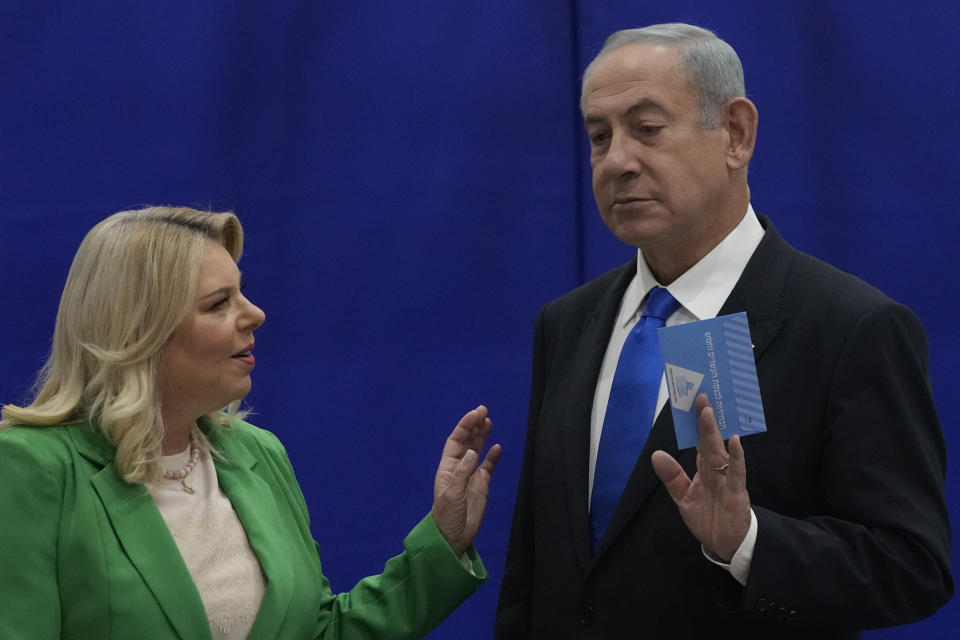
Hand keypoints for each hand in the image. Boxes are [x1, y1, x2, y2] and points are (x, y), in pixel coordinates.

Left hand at [432, 405, 501, 555]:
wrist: (453, 537)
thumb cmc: (447, 516)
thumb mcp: (452, 494)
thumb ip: (462, 473)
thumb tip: (472, 452)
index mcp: (448, 467)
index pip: (456, 441)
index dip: (464, 427)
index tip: (475, 414)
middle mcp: (459, 468)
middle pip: (467, 442)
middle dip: (474, 426)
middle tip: (484, 410)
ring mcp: (471, 476)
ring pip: (477, 451)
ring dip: (482, 436)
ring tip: (489, 421)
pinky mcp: (481, 485)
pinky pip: (488, 467)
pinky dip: (493, 457)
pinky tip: (498, 447)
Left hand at [651, 393, 750, 561]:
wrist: (726, 545)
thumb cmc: (708, 518)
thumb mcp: (684, 497)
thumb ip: (672, 477)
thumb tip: (656, 455)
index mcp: (703, 469)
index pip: (698, 442)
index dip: (693, 424)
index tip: (689, 402)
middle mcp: (716, 470)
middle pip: (709, 441)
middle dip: (704, 419)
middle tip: (700, 396)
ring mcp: (727, 479)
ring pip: (719, 451)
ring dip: (714, 432)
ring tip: (707, 412)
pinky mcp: (737, 492)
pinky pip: (737, 472)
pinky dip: (736, 457)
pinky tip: (733, 441)